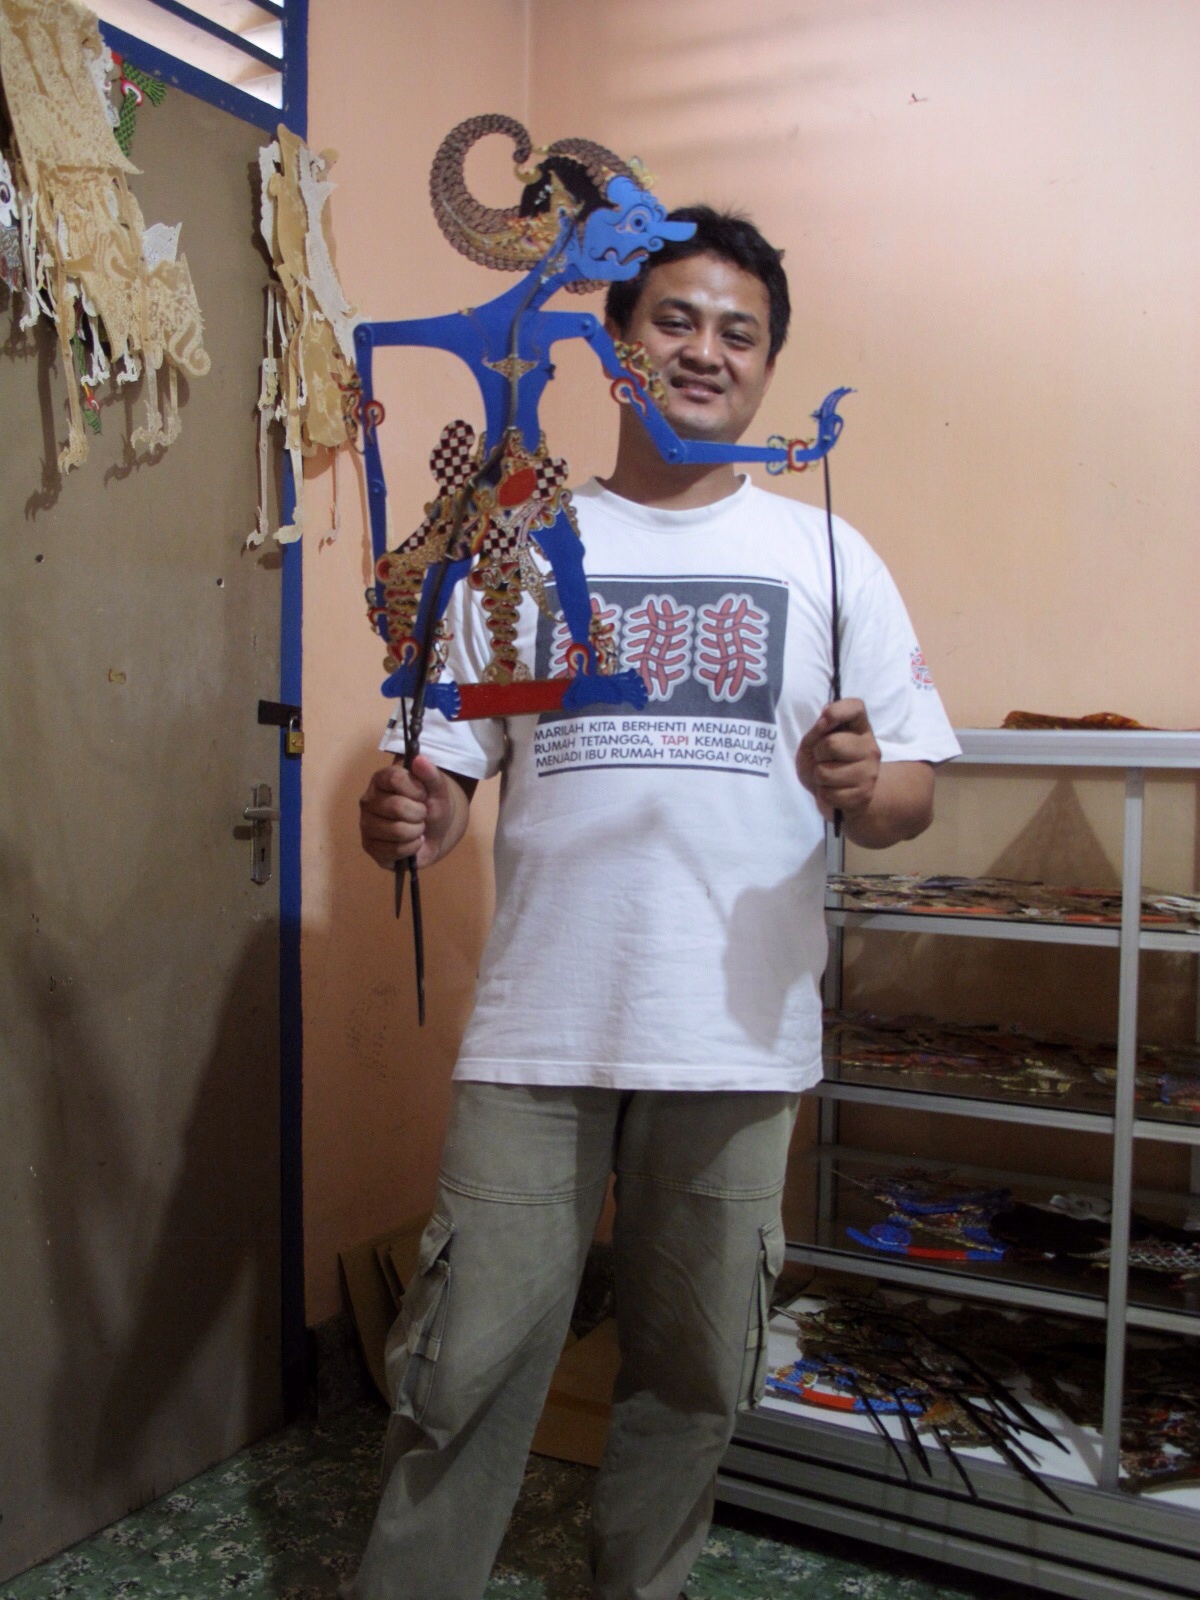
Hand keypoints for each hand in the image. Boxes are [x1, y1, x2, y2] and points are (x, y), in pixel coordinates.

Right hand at [359, 755, 459, 869]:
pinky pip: (395, 851)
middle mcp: (368, 801)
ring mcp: (366, 825)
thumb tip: (419, 759)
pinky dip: (412, 847)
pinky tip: (413, 842)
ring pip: (396, 830)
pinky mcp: (370, 847)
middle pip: (396, 806)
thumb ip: (430, 774)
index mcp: (380, 779)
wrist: (435, 832)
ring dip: (416, 832)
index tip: (423, 794)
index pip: (395, 778)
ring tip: (418, 829)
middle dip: (419, 813)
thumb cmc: (431, 805)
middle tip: (422, 814)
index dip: (416, 789)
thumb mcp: (438, 788)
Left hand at [797, 698, 880, 820]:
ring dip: (818, 777)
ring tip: (828, 777)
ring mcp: (870, 772)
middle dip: (817, 753)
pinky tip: (833, 790)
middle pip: (831, 744)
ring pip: (825, 773)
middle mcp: (870, 747)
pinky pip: (828, 794)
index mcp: (860, 727)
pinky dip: (823, 794)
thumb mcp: (813, 741)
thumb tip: (824, 719)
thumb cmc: (823, 761)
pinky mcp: (864, 794)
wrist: (836, 794)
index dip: (836, 711)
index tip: (824, 721)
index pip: (855, 707)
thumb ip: (818, 729)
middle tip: (823, 759)